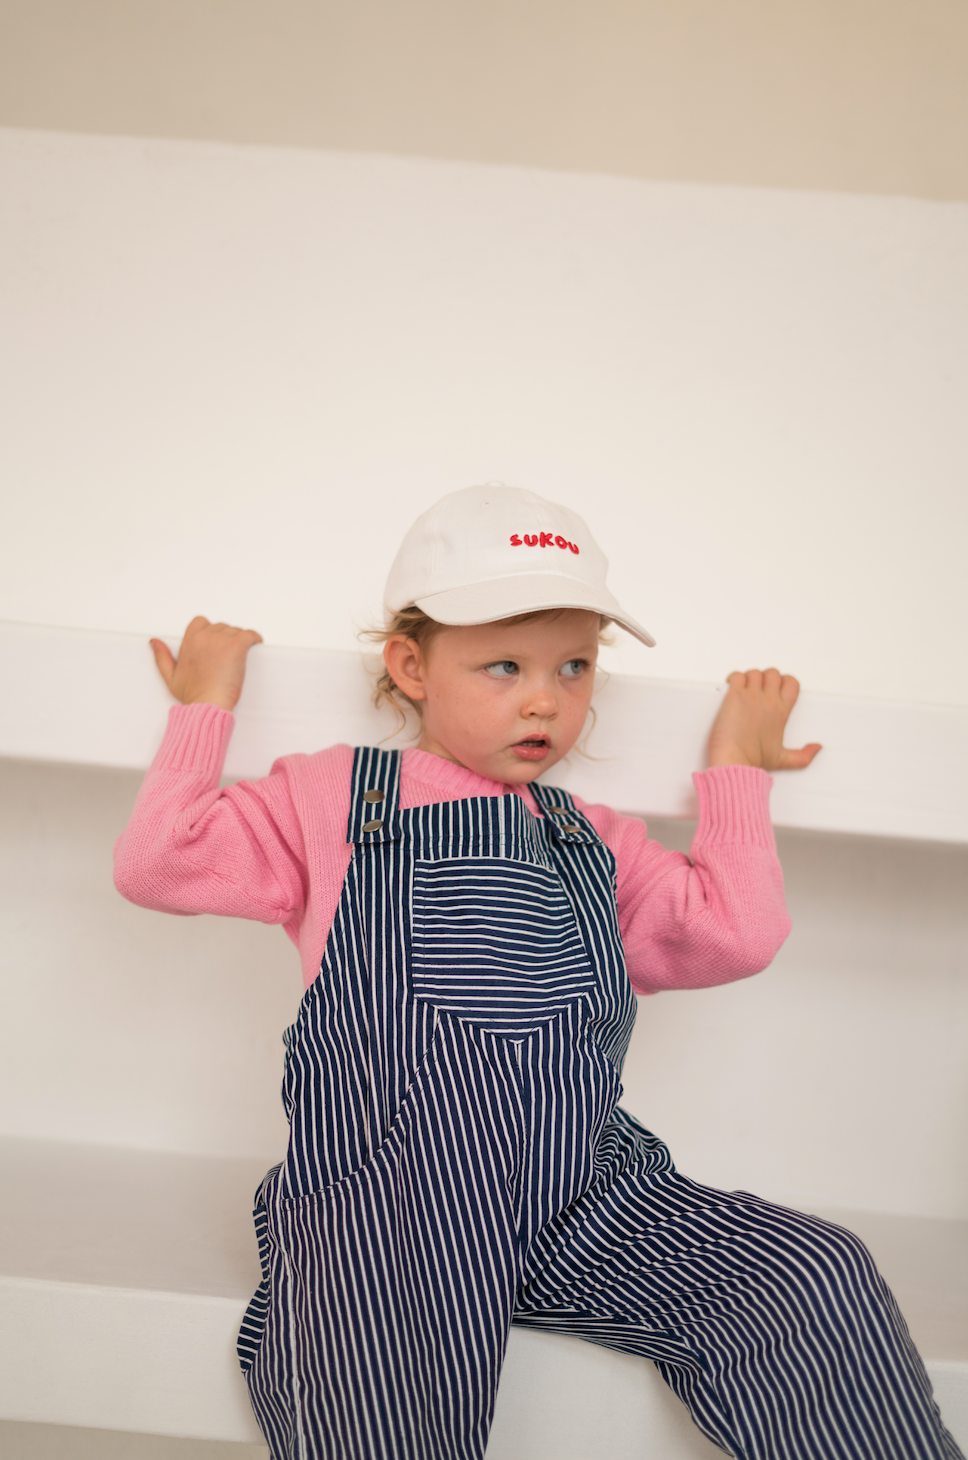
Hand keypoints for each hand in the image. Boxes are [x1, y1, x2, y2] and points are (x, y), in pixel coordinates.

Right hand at [150, 616, 262, 712]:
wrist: (208, 705)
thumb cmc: (192, 696)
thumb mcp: (170, 677)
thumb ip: (162, 657)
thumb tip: (154, 641)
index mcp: (189, 641)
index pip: (200, 622)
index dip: (209, 631)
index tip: (214, 644)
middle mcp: (204, 637)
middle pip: (221, 627)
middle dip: (226, 639)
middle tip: (229, 656)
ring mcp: (221, 640)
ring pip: (236, 631)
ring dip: (239, 641)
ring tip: (240, 658)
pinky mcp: (236, 646)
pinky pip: (250, 634)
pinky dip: (255, 638)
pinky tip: (256, 643)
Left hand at [707, 668, 821, 771]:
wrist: (733, 762)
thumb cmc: (753, 761)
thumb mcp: (782, 759)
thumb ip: (804, 755)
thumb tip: (817, 748)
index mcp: (782, 712)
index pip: (792, 683)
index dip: (783, 682)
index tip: (774, 689)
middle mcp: (769, 701)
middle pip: (773, 673)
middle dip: (764, 678)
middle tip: (755, 690)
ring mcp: (751, 696)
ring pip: (754, 673)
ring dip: (747, 679)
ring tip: (741, 691)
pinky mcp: (734, 696)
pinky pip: (736, 676)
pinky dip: (732, 679)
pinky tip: (730, 690)